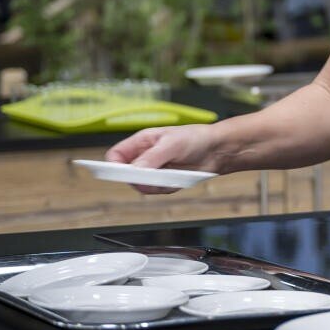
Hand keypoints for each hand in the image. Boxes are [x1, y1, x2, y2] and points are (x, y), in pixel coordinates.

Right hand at [103, 123, 224, 195]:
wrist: (216, 150)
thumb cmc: (195, 138)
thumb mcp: (173, 144)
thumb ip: (153, 156)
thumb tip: (136, 169)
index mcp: (141, 142)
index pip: (116, 155)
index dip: (113, 165)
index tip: (120, 173)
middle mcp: (144, 157)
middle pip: (126, 174)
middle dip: (137, 178)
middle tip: (152, 177)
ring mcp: (154, 170)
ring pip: (141, 186)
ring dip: (154, 184)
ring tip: (170, 175)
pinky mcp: (164, 182)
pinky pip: (157, 191)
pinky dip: (166, 188)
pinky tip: (177, 179)